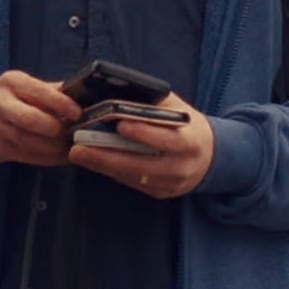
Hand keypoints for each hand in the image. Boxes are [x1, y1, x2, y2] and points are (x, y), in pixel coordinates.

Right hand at [0, 71, 81, 165]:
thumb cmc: (9, 99)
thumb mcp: (24, 86)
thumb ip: (51, 90)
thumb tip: (82, 95)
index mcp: (11, 82)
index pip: (38, 91)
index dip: (61, 104)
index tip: (78, 113)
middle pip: (31, 119)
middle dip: (55, 129)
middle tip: (73, 133)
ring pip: (29, 141)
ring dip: (54, 148)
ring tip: (70, 147)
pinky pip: (26, 156)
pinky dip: (47, 159)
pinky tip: (60, 156)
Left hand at [68, 93, 212, 198]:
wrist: (210, 156)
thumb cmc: (186, 125)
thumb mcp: (177, 109)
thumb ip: (152, 105)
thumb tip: (116, 95)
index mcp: (191, 141)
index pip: (166, 139)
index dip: (143, 132)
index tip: (118, 123)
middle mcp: (183, 166)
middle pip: (142, 164)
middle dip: (108, 155)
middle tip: (79, 147)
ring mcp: (172, 184)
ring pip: (133, 177)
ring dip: (104, 165)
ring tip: (79, 154)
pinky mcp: (162, 193)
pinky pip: (133, 183)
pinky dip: (113, 172)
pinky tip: (94, 161)